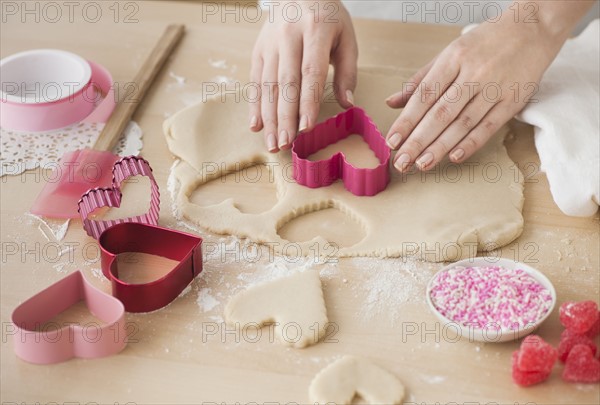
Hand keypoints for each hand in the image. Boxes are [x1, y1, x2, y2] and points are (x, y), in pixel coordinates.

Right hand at [249, 0, 357, 151]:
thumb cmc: (327, 17)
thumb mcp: (346, 37)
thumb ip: (348, 71)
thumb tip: (347, 104)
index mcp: (315, 30)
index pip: (311, 72)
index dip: (307, 102)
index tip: (306, 128)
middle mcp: (288, 35)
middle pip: (285, 83)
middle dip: (284, 117)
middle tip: (286, 144)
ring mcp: (269, 43)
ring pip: (267, 85)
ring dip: (268, 117)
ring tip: (272, 143)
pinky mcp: (258, 50)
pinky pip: (255, 81)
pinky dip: (254, 105)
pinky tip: (256, 126)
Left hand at [384, 8, 567, 171]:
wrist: (533, 29)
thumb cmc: (485, 42)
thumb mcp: (449, 53)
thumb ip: (420, 80)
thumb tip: (392, 103)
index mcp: (453, 59)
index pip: (424, 95)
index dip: (406, 120)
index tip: (392, 140)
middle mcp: (473, 73)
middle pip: (440, 113)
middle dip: (418, 140)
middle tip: (402, 162)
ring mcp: (495, 88)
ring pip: (463, 123)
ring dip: (440, 146)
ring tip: (422, 164)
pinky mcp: (513, 101)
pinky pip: (489, 126)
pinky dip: (471, 143)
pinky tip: (454, 157)